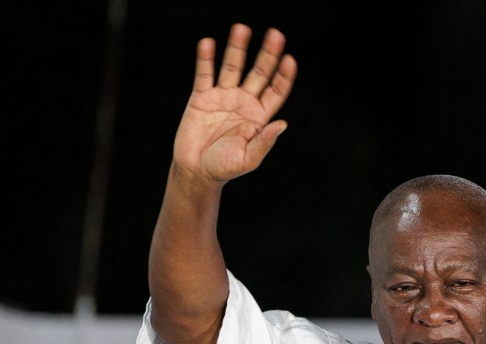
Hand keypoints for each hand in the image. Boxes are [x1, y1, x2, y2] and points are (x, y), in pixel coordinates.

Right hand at [173, 23, 296, 184]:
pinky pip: (204, 74)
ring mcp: (223, 97)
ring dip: (237, 48)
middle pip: (259, 73)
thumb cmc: (224, 168)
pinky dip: (206, 59)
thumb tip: (282, 124)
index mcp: (259, 117)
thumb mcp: (248, 159)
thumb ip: (264, 142)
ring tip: (242, 29)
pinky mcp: (201, 97)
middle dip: (267, 54)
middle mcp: (244, 103)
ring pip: (232, 67)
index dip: (283, 76)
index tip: (289, 60)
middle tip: (276, 35)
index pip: (276, 91)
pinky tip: (208, 43)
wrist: (195, 172)